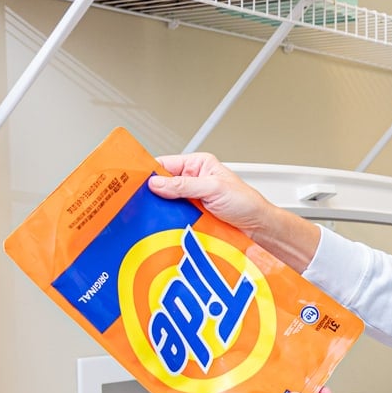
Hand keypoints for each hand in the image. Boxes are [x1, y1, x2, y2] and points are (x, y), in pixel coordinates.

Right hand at [147, 153, 318, 268]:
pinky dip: (167, 223)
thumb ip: (184, 185)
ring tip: (147, 217)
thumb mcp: (214, 189)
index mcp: (198, 165)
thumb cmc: (246, 203)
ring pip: (165, 204)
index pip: (165, 164)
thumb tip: (157, 183)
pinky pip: (173, 218)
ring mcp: (191, 200)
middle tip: (136, 203)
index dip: (148, 172)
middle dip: (151, 194)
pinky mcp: (191, 217)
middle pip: (162, 185)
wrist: (259, 229)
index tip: (132, 181)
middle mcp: (193, 180)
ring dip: (159, 211)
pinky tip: (160, 227)